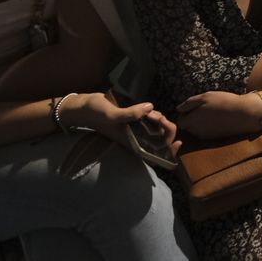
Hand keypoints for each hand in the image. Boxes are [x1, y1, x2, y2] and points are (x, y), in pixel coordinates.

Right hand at [67, 92, 181, 153]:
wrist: (83, 107)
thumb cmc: (96, 115)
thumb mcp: (112, 115)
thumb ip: (130, 114)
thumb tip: (150, 108)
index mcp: (133, 144)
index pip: (156, 154)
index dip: (170, 151)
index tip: (179, 141)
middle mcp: (136, 139)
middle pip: (161, 139)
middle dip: (165, 127)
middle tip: (155, 116)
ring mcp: (136, 129)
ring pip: (157, 128)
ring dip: (160, 120)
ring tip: (150, 112)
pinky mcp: (134, 119)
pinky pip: (150, 119)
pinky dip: (154, 114)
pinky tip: (150, 109)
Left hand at [174, 90, 261, 139]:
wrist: (244, 114)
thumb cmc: (223, 102)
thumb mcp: (205, 97)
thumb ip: (189, 103)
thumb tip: (178, 109)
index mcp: (192, 121)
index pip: (180, 122)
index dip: (184, 114)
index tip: (193, 107)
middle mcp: (197, 132)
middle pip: (188, 127)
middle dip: (192, 119)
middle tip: (202, 109)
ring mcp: (206, 136)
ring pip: (197, 130)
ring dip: (200, 123)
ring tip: (211, 113)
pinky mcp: (215, 138)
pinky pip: (206, 132)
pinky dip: (208, 126)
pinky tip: (218, 118)